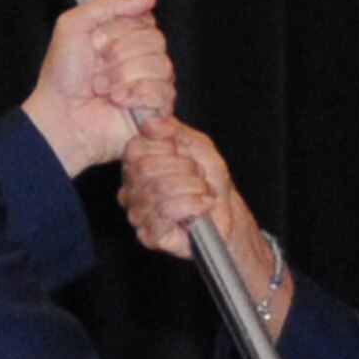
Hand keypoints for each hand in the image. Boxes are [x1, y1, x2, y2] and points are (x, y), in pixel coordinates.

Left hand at [22, 0, 174, 176]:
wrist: (61, 117)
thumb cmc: (62, 77)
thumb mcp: (74, 24)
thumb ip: (109, 3)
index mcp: (125, 35)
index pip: (146, 19)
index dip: (120, 30)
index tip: (96, 42)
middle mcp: (140, 57)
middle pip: (156, 41)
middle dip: (120, 55)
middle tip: (98, 68)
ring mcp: (150, 83)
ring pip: (161, 66)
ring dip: (124, 77)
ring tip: (104, 89)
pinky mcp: (156, 109)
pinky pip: (163, 92)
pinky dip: (135, 96)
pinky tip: (118, 102)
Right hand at [121, 118, 290, 328]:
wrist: (227, 214)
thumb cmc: (210, 182)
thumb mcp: (197, 146)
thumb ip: (174, 131)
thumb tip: (150, 123)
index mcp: (138, 165)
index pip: (135, 148)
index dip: (166, 148)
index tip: (185, 155)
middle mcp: (132, 189)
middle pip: (146, 168)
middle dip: (184, 169)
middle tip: (199, 177)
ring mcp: (138, 213)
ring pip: (159, 188)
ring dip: (193, 188)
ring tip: (202, 193)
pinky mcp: (149, 234)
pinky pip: (166, 210)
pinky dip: (192, 205)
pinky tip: (202, 207)